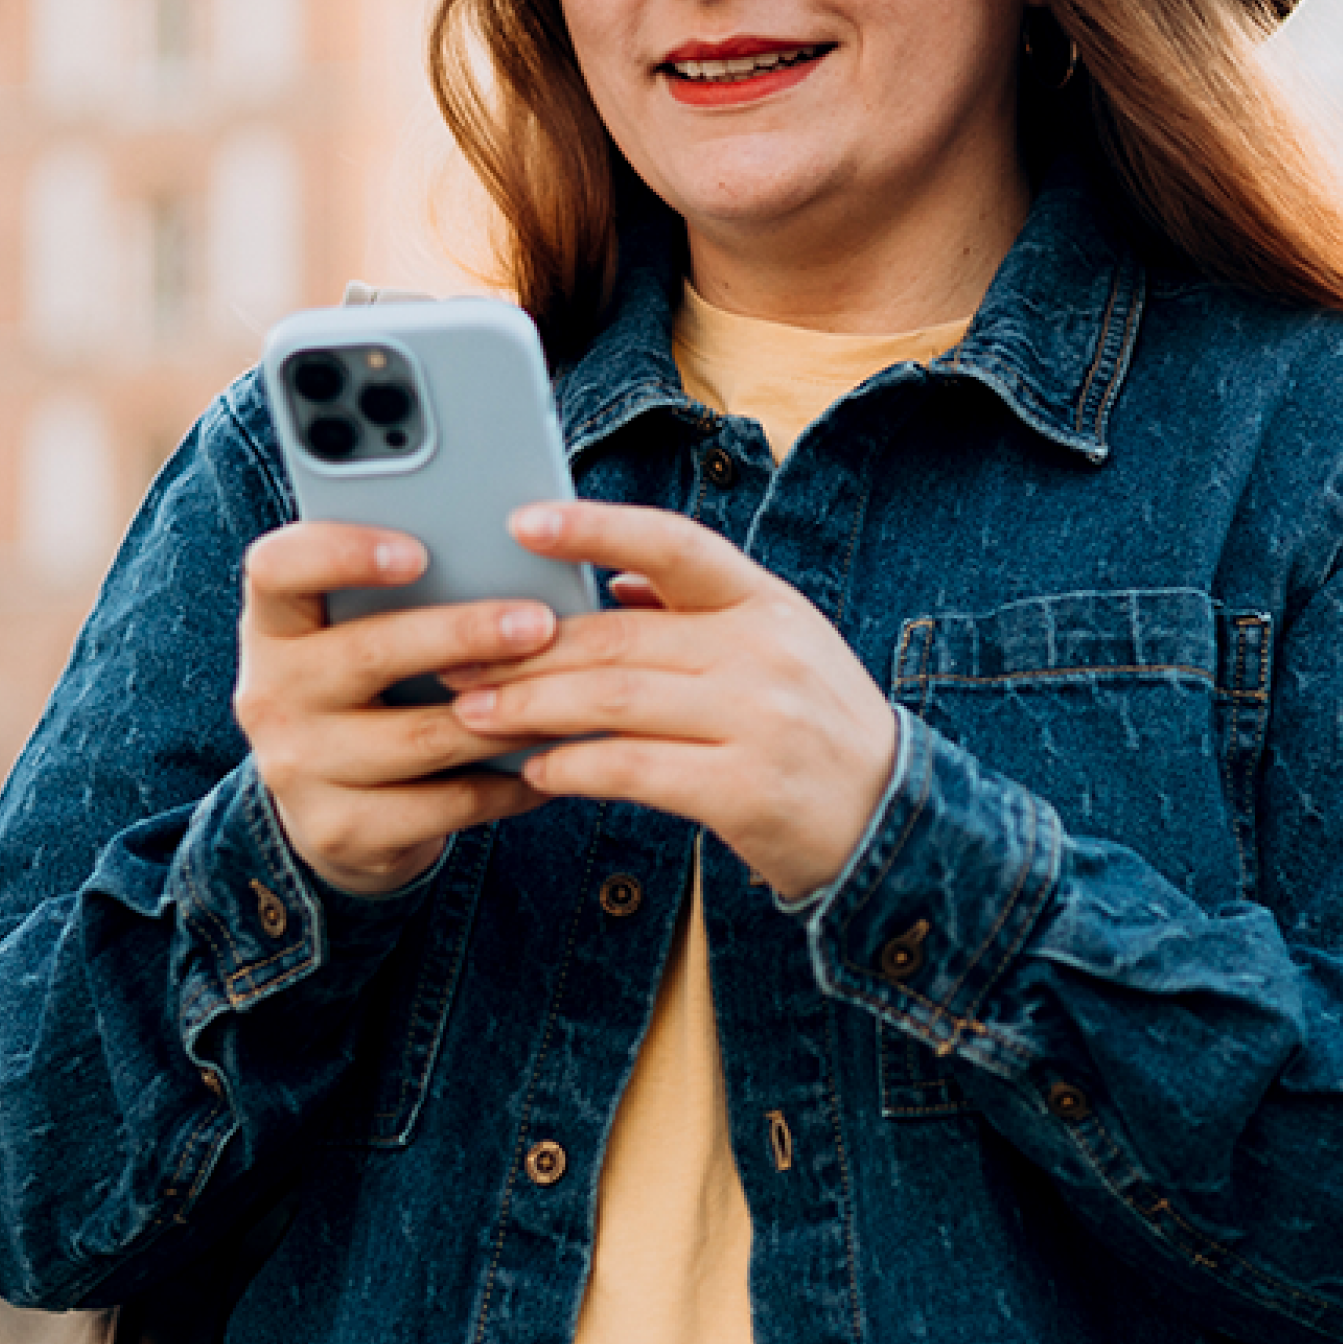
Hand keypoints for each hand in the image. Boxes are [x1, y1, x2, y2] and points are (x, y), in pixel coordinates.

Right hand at [233, 522, 561, 895]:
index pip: (278, 569)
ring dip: (507, 715)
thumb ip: (406, 594)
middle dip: (465, 634)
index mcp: (274, 624)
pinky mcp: (340, 829)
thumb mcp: (358, 636)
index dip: (341, 554)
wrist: (333, 813)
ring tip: (568, 693)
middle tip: (539, 623)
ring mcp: (298, 768)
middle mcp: (270, 693)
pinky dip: (508, 783)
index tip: (418, 552)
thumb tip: (516, 556)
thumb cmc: (370, 692)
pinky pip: (445, 803)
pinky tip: (551, 762)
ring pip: (422, 736)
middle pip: (370, 652)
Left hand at [440, 502, 896, 900]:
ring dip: (531, 708)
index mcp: (764, 601)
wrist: (888, 821)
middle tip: (454, 660)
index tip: (520, 522)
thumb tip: (614, 576)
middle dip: (525, 651)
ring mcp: (757, 720)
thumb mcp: (775, 646)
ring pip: (613, 700)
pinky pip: (634, 769)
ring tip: (474, 716)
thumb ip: (697, 610)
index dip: (594, 527)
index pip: (673, 544)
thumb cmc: (813, 729)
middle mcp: (763, 650)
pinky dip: (573, 767)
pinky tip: (535, 772)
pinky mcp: (744, 790)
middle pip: (617, 638)